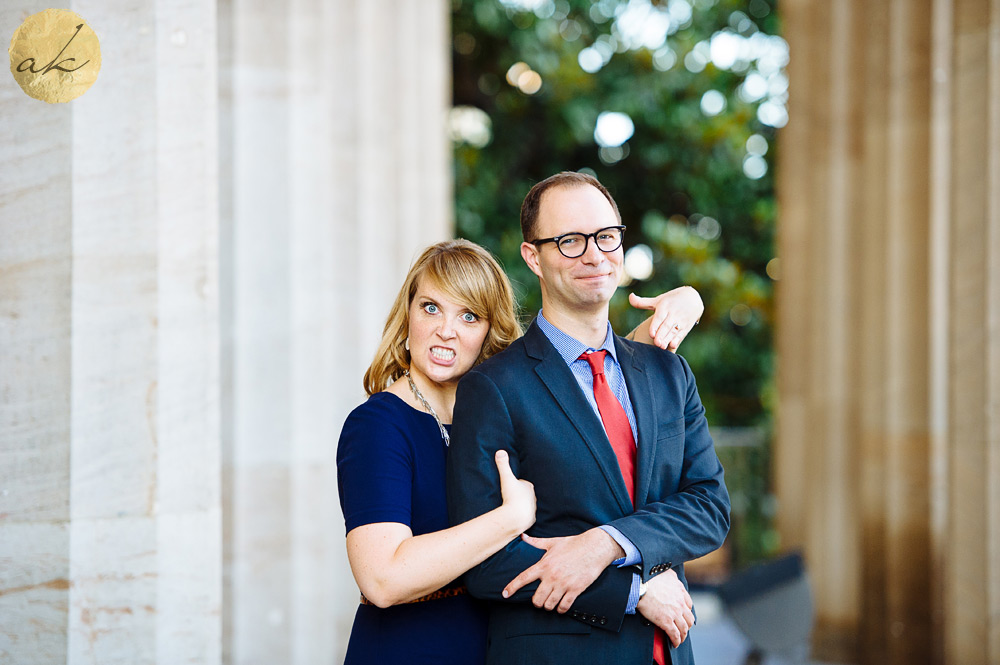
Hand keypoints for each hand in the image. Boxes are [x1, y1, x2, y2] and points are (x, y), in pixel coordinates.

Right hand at [496, 450, 535, 533]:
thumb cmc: (512, 496)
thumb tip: (500, 451)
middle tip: (508, 497)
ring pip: (526, 504)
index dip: (515, 485)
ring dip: (520, 505)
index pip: (522, 483)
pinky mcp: (531, 518)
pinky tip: (515, 515)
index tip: (508, 487)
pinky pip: (526, 515)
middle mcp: (533, 497)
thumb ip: (503, 465)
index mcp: (529, 486)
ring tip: (511, 507)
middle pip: (525, 494)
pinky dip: (521, 515)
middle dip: (518, 494)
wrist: (516, 516)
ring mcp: (533, 508)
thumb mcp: (506, 478)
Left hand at [501, 528, 624, 612]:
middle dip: (537, 602)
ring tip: (550, 603)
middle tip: (540, 600)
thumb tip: (523, 537)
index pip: (523, 578)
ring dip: (548, 606)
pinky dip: (561, 609)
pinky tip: (561, 607)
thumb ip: (536, 542)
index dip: (512, 587)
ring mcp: (563, 584)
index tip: (505, 594)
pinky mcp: (575, 589)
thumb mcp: (553, 542)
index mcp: (544, 565)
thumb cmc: (573, 544)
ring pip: (549, 605)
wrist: (594, 547)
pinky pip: (564, 606)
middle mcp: (551, 576)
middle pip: (536, 598)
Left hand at [629, 287, 703, 351]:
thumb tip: (630, 296)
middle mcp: (673, 313)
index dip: (655, 326)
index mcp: (664, 307)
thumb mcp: (658, 300)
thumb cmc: (671, 300)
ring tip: (661, 346)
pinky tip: (673, 344)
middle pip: (666, 326)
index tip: (651, 334)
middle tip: (656, 343)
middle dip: (661, 335)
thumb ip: (642, 302)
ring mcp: (680, 320)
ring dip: (668, 339)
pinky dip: (678, 339)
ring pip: (673, 331)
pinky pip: (682, 333)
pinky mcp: (687, 326)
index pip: (659, 317)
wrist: (693, 298)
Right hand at [636, 569, 694, 647]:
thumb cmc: (649, 577)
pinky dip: (676, 641)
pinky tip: (674, 643)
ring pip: (684, 629)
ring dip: (683, 635)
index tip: (683, 615)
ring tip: (679, 639)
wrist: (640, 584)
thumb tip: (673, 577)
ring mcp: (674, 613)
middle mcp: (680, 603)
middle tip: (682, 628)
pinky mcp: (666, 622)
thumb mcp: (666, 572)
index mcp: (680, 591)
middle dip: (687, 625)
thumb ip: (672, 576)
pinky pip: (675, 634)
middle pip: (689, 619)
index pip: (689, 605)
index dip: (686, 612)